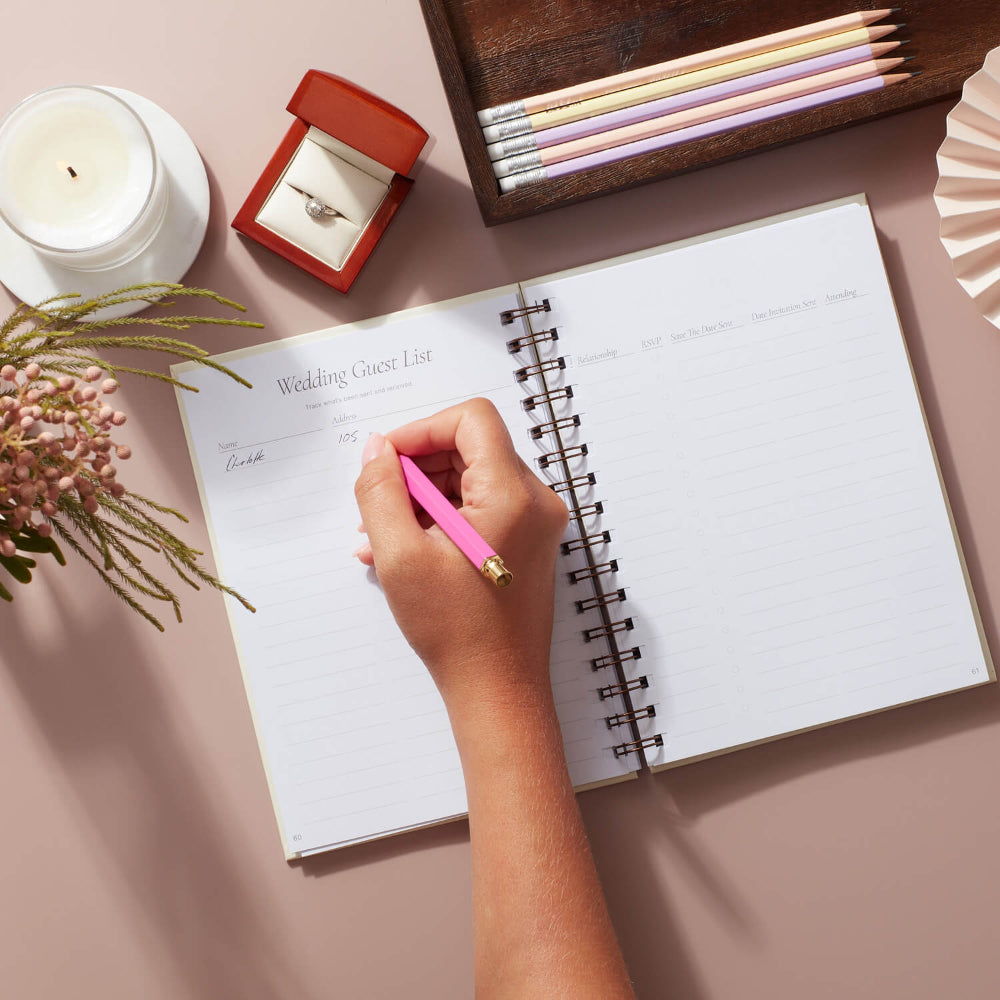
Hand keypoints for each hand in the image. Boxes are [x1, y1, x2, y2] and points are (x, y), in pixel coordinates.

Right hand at [353, 398, 567, 713]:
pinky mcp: (528, 543)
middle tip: (378, 502)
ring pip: (473, 479)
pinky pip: (482, 508)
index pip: (472, 419)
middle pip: (471, 448)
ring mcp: (536, 523)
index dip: (422, 430)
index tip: (388, 459)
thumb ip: (380, 491)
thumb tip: (375, 450)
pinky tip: (404, 549)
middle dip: (417, 469)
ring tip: (380, 535)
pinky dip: (443, 518)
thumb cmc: (457, 631)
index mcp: (513, 495)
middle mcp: (536, 501)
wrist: (498, 689)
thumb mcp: (401, 556)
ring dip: (423, 496)